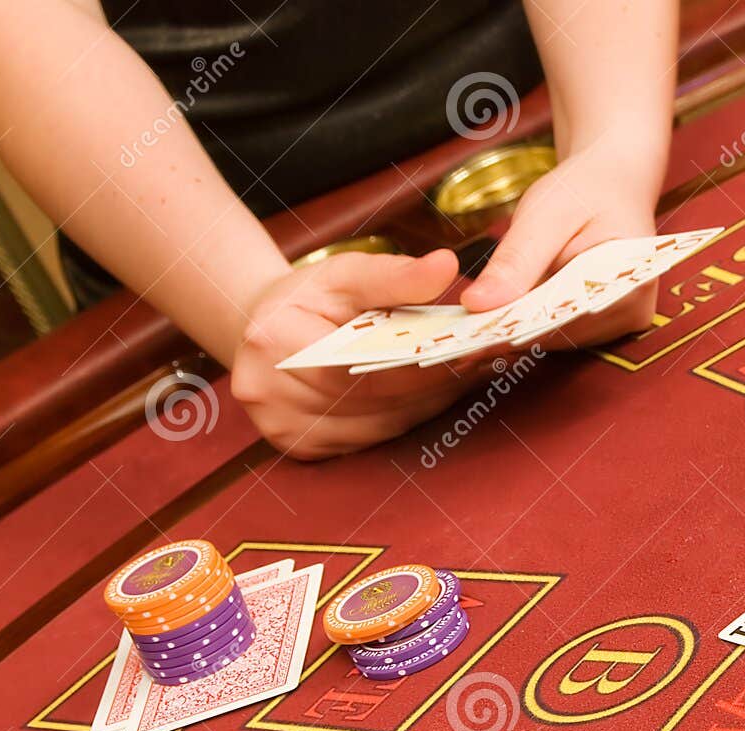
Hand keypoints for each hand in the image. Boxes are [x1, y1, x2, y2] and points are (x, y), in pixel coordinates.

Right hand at [232, 249, 483, 459]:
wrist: (260, 327)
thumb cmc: (306, 296)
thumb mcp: (345, 272)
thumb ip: (396, 275)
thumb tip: (446, 267)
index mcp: (275, 343)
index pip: (366, 368)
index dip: (424, 366)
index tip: (472, 350)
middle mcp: (270, 395)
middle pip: (377, 404)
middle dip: (434, 386)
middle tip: (483, 363)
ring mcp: (283, 429)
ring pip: (380, 429)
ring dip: (426, 406)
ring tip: (465, 377)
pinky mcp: (299, 449)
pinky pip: (370, 440)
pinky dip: (404, 419)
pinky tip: (432, 396)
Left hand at [460, 141, 659, 347]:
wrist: (612, 181)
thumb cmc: (584, 189)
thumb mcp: (545, 215)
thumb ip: (516, 261)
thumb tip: (478, 305)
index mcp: (630, 283)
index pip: (563, 320)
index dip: (515, 330)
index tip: (470, 335)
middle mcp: (632, 312)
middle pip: (560, 335)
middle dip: (509, 333)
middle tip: (458, 336)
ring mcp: (621, 322)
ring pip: (557, 339)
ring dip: (515, 332)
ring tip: (472, 329)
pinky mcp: (605, 324)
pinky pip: (559, 332)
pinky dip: (527, 325)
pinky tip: (497, 318)